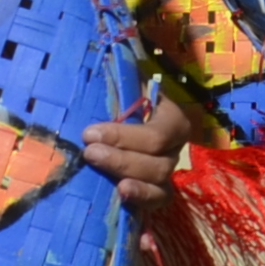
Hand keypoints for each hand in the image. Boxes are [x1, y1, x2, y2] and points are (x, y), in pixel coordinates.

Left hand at [82, 88, 193, 208]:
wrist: (125, 119)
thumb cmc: (122, 101)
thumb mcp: (126, 86)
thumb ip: (124, 76)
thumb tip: (113, 51)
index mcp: (172, 120)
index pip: (158, 134)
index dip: (124, 136)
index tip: (90, 132)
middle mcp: (175, 149)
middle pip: (159, 163)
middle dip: (122, 159)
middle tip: (89, 152)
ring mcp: (167, 174)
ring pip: (159, 186)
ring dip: (132, 184)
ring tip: (109, 183)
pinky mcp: (155, 194)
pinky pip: (156, 206)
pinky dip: (143, 210)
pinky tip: (127, 214)